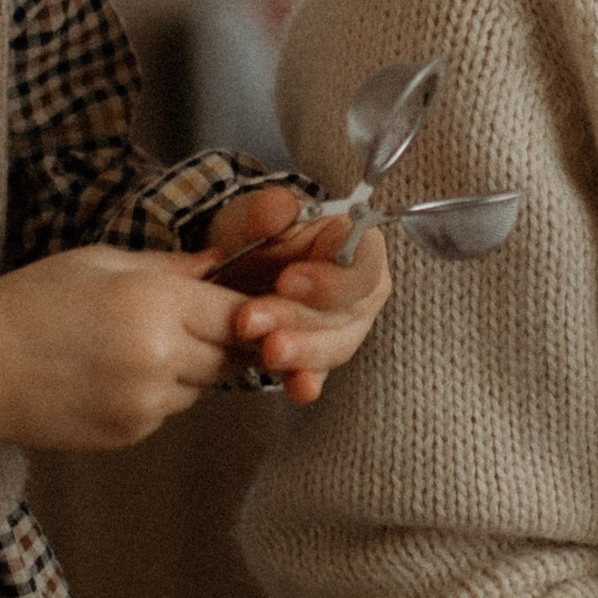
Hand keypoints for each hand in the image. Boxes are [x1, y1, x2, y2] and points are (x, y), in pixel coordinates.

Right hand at [0, 247, 246, 461]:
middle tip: (194, 323)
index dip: (250, 311)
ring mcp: (146, 403)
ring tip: (131, 345)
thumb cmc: (28, 303)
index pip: (239, 314)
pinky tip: (108, 374)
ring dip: (187, 369)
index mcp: (155, 304)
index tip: (249, 306)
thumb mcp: (98, 263)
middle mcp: (160, 358)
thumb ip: (169, 267)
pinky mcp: (130, 432)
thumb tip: (220, 264)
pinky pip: (166, 411)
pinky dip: (155, 394)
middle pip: (231, 356)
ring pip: (200, 388)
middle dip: (223, 340)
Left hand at [198, 186, 391, 406]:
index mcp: (359, 243)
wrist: (235, 264)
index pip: (362, 264)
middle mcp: (362, 289)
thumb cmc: (257, 232)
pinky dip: (307, 381)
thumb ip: (268, 209)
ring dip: (302, 352)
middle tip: (252, 320)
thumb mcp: (256, 212)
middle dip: (301, 320)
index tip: (286, 281)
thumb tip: (278, 210)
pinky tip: (298, 388)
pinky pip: (319, 372)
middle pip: (348, 312)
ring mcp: (345, 327)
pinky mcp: (320, 357)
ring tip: (267, 351)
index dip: (329, 279)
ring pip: (336, 346)